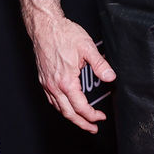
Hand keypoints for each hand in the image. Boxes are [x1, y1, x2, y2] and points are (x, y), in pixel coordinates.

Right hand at [30, 13, 116, 132]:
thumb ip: (100, 65)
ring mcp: (47, 83)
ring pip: (59, 108)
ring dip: (71, 117)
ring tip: (81, 121)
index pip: (81, 107)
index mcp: (66, 81)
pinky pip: (51, 100)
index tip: (100, 117)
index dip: (92, 115)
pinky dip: (61, 107)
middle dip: (82, 124)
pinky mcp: (43, 79)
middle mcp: (54, 85)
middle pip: (68, 113)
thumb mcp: (87, 48)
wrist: (45, 26)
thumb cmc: (63, 34)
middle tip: (92, 128)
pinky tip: (66, 106)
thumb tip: (111, 77)